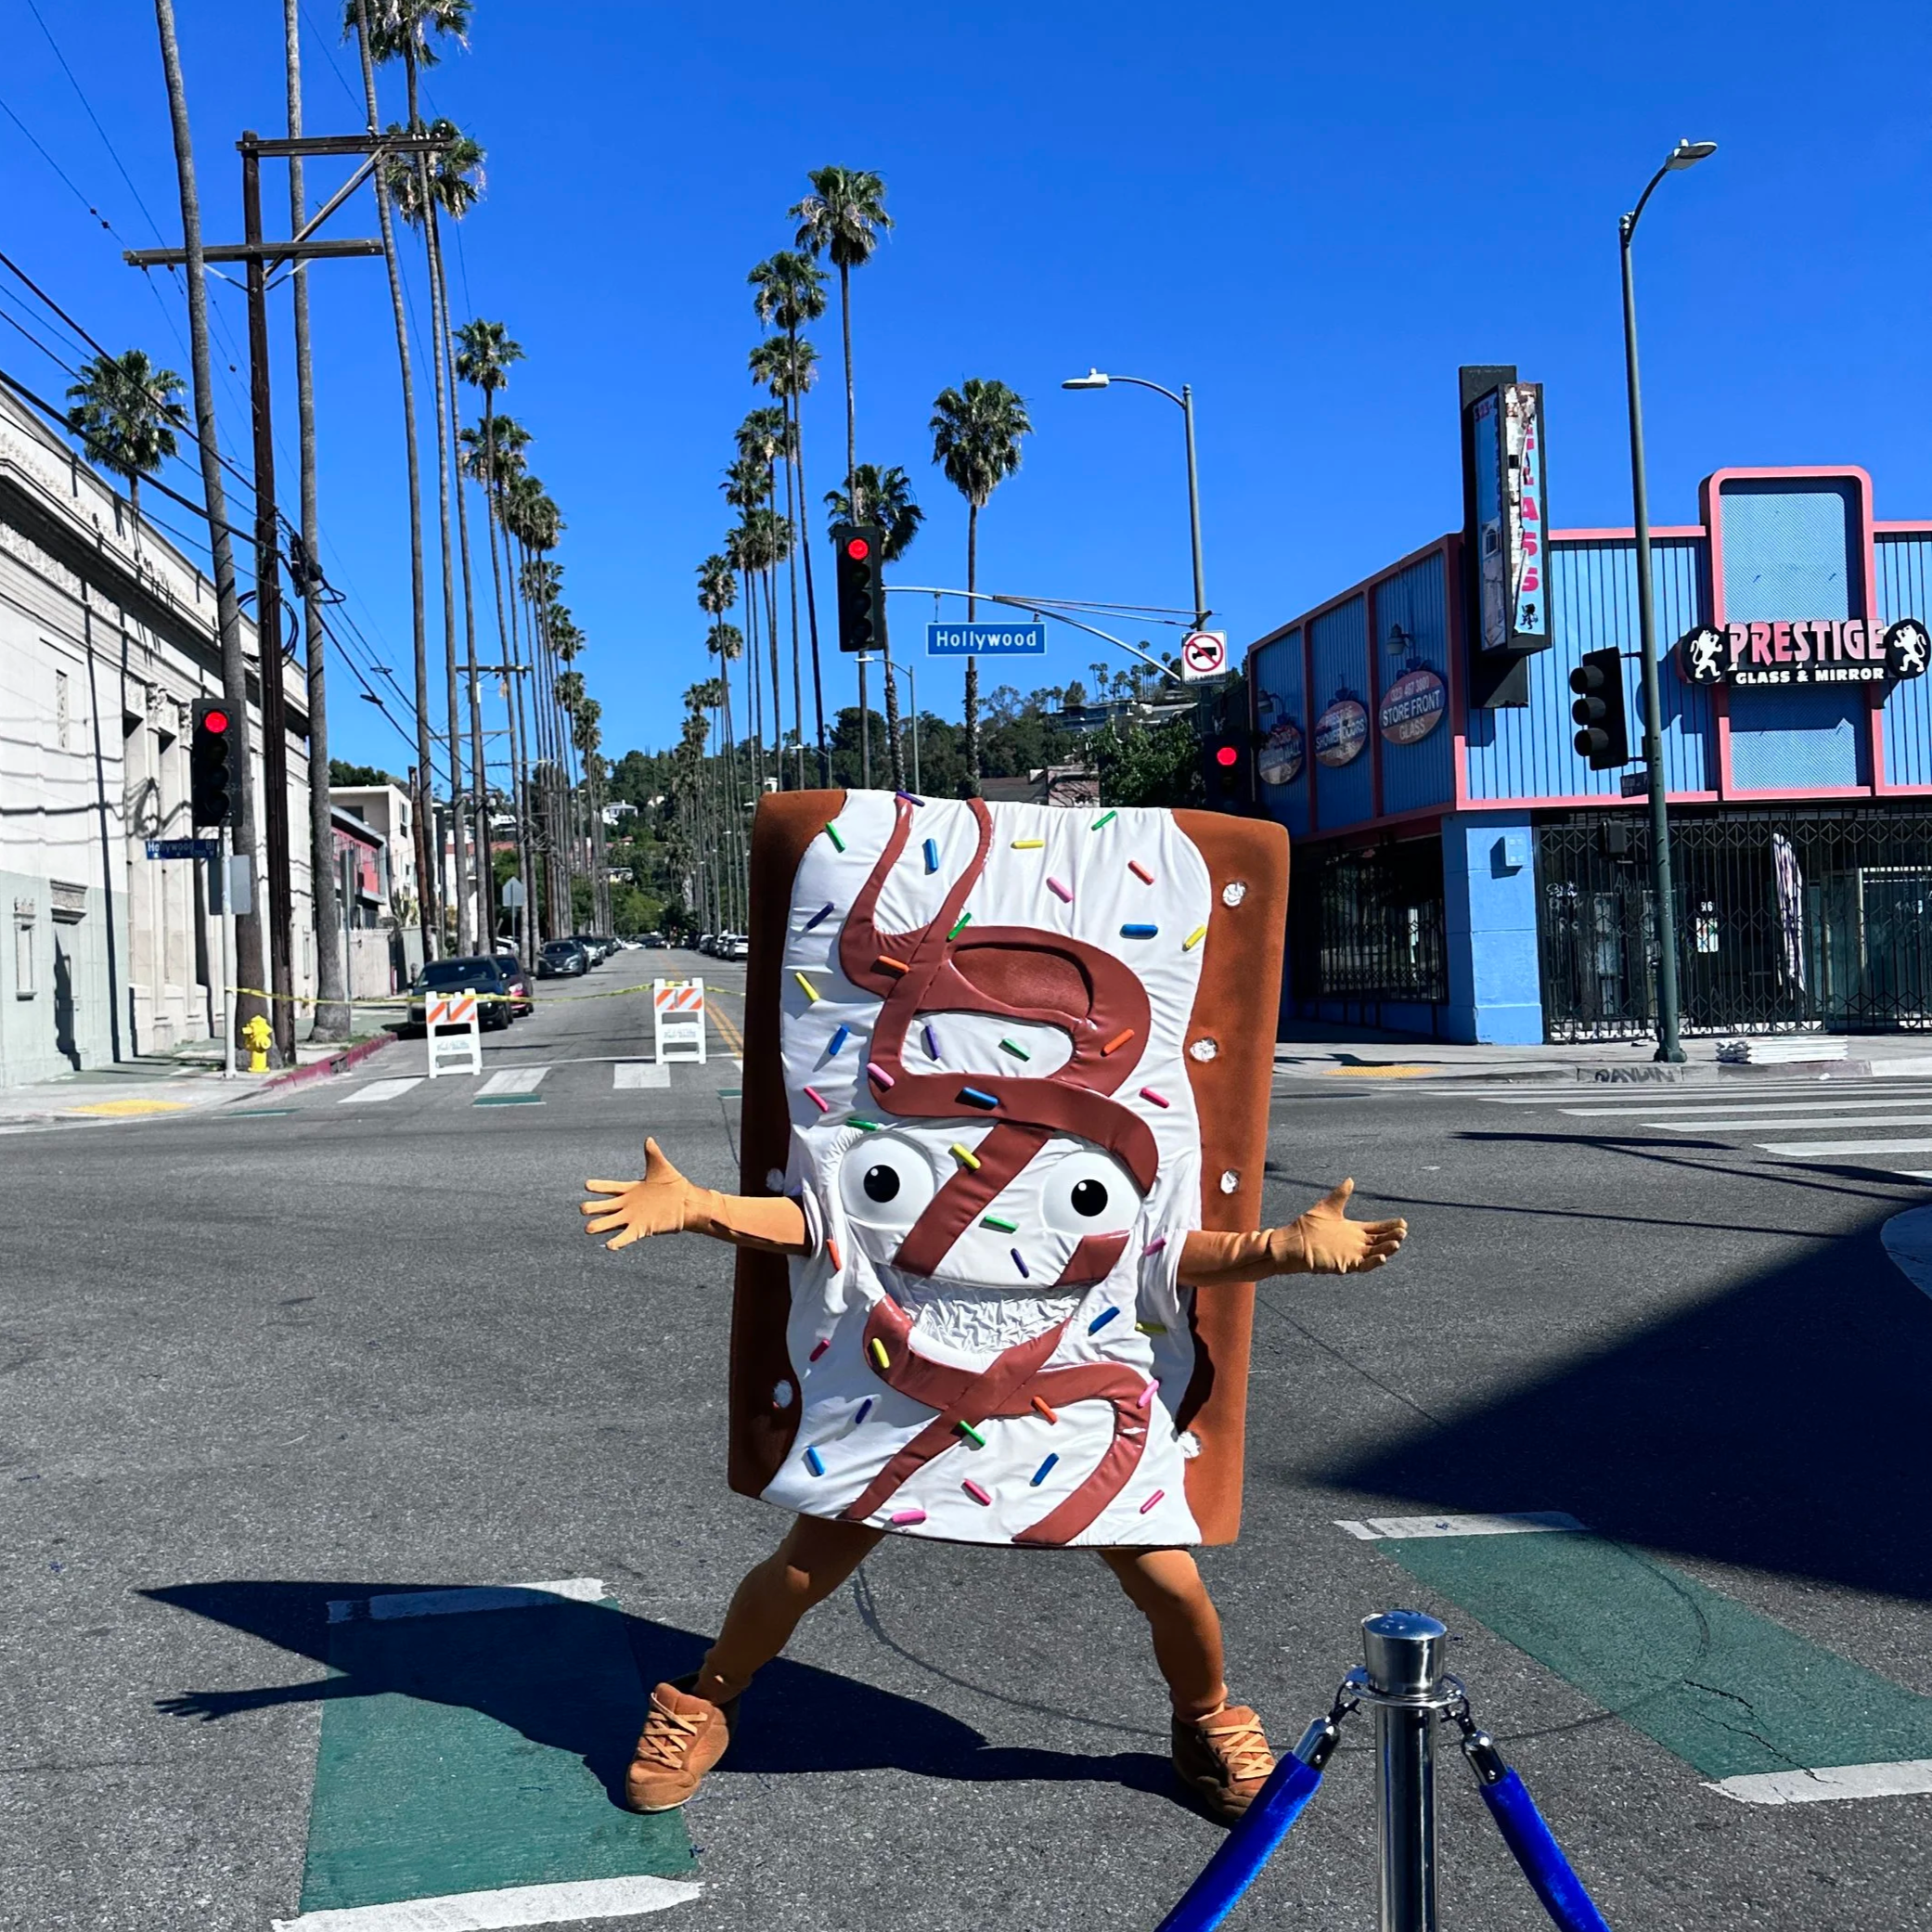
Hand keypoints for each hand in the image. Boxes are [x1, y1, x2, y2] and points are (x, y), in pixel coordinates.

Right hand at [581, 1137, 693, 1250]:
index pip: (610, 1187)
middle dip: (592, 1208)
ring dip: (599, 1226)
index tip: (587, 1184)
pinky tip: (609, 1246)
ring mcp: (632, 1218)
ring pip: (609, 1223)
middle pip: (603, 1207)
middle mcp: (627, 1205)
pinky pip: (625, 1237)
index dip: (598, 1186)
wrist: (686, 1202)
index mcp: (630, 1189)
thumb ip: (653, 1154)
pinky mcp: (640, 1230)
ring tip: (588, 1229)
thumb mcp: (661, 1167)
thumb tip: (648, 1139)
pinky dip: (617, 1242)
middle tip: (584, 1209)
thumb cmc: (673, 1184)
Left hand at [1288, 1179, 1406, 1274]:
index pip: (1377, 1228)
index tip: (1403, 1222)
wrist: (1293, 1241)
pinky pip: (1363, 1265)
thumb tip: (1350, 1180)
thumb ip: (1340, 1195)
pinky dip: (1373, 1262)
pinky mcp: (1345, 1265)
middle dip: (1393, 1236)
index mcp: (1354, 1230)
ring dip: (1386, 1249)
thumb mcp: (1328, 1207)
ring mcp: (1352, 1255)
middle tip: (1403, 1231)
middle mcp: (1356, 1243)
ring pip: (1375, 1253)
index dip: (1390, 1226)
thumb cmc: (1308, 1225)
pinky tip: (1382, 1256)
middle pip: (1380, 1241)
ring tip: (1397, 1243)